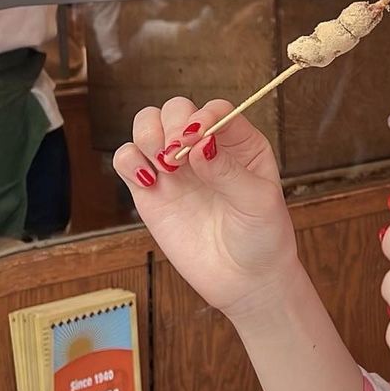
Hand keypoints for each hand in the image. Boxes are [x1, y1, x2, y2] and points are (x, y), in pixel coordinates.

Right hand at [113, 97, 299, 321]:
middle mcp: (205, 149)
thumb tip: (200, 143)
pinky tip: (149, 181)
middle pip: (176, 109)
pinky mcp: (151, 191)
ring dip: (147, 135)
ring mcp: (176, 168)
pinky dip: (128, 161)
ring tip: (165, 167)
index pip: (215, 109)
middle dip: (171, 124)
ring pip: (147, 126)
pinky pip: (126, 160)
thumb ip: (229, 171)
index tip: (195, 138)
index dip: (202, 116)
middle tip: (176, 155)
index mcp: (240, 143)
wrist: (244, 280)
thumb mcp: (258, 202)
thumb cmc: (262, 237)